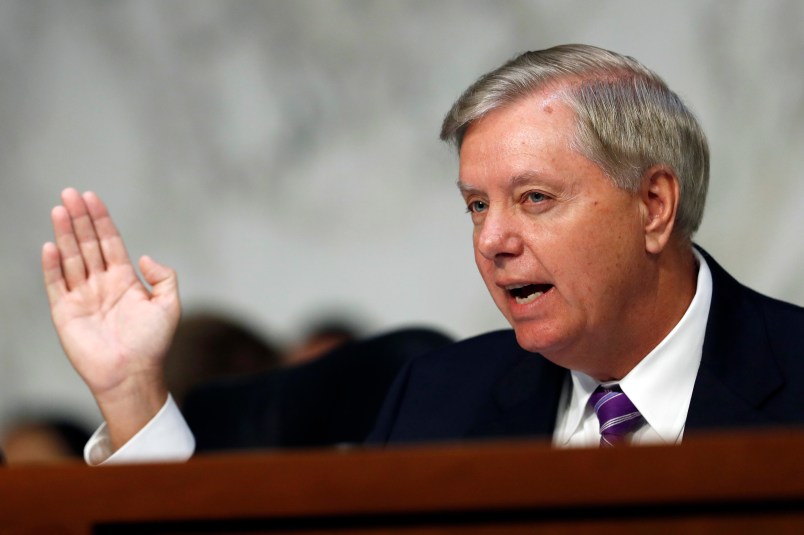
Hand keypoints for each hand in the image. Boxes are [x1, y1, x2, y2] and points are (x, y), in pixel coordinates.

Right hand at [42, 188, 180, 448]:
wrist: (133, 374)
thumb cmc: (152, 343)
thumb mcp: (169, 305)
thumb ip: (163, 277)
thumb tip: (144, 256)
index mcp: (124, 280)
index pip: (110, 242)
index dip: (101, 220)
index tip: (92, 197)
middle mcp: (101, 284)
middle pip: (87, 244)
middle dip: (80, 219)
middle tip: (70, 193)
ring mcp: (82, 296)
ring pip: (71, 258)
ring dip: (65, 234)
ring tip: (59, 209)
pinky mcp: (65, 312)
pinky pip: (56, 283)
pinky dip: (52, 265)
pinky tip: (51, 245)